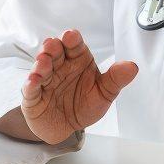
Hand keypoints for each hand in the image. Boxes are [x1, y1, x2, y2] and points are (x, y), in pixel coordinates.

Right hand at [20, 30, 138, 144]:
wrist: (67, 127)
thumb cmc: (84, 104)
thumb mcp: (104, 93)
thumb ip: (116, 79)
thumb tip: (133, 66)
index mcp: (77, 60)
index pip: (74, 45)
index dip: (72, 39)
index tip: (71, 36)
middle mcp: (60, 65)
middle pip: (55, 51)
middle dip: (53, 47)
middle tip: (53, 45)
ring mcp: (45, 79)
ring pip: (41, 66)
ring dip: (41, 63)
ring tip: (43, 62)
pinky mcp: (33, 96)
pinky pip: (30, 88)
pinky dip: (31, 83)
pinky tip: (34, 80)